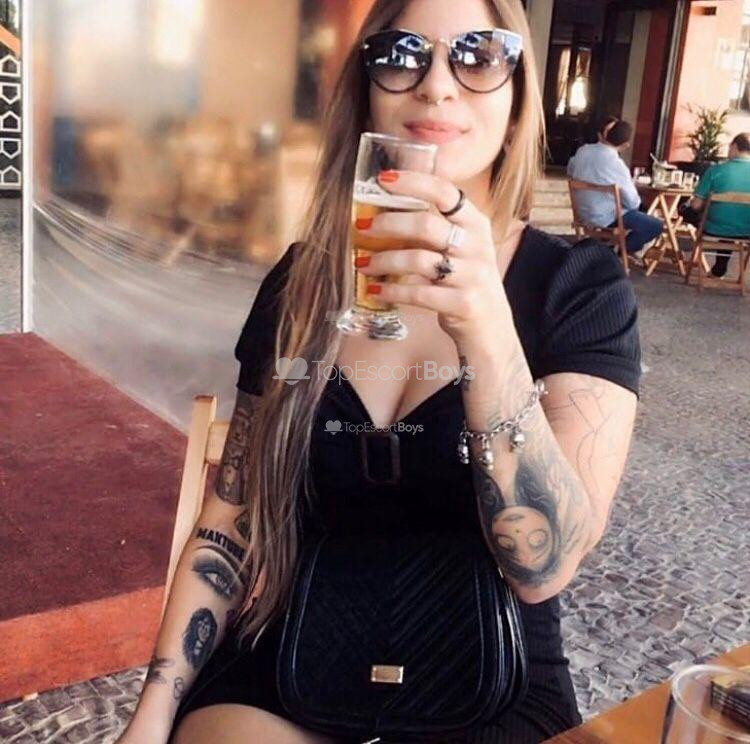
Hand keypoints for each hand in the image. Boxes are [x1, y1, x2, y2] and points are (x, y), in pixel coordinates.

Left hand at [354, 169, 510, 345]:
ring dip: (384, 260)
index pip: (445, 192)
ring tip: (363, 263)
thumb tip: (384, 211)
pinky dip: (392, 290)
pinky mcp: (464, 304)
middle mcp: (478, 246)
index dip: (413, 182)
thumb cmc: (465, 284)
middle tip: (361, 226)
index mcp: (476, 224)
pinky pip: (419, 293)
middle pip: (426, 224)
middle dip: (388, 224)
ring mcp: (473, 276)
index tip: (383, 180)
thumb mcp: (461, 250)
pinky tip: (375, 290)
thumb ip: (435, 230)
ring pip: (419, 259)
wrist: (491, 330)